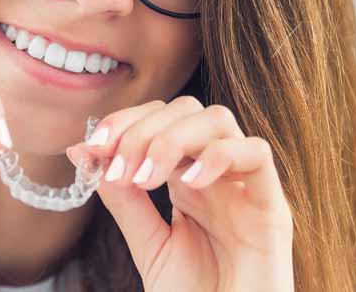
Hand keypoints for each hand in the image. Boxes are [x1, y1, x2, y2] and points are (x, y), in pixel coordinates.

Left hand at [66, 96, 294, 291]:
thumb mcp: (148, 244)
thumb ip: (123, 200)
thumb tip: (83, 151)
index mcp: (189, 177)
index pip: (161, 118)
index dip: (126, 122)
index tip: (92, 149)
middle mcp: (218, 173)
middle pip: (188, 109)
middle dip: (144, 129)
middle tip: (119, 169)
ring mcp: (246, 185)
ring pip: (220, 120)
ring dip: (173, 138)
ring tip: (146, 178)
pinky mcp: (272, 205)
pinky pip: (257, 153)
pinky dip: (219, 156)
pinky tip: (188, 184)